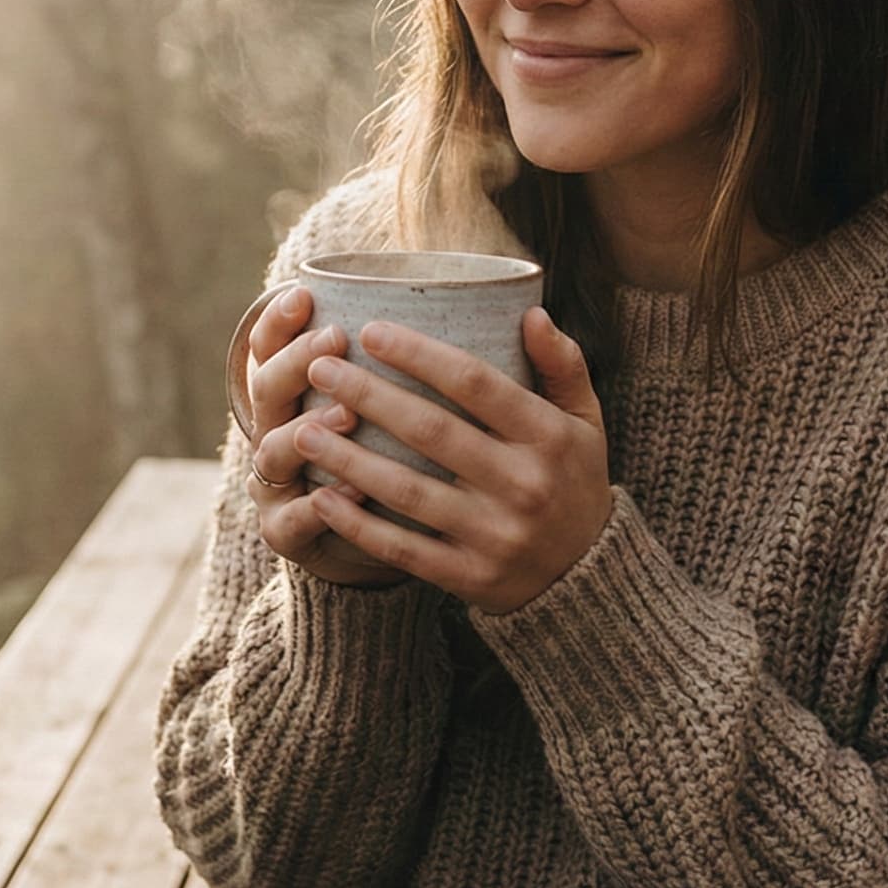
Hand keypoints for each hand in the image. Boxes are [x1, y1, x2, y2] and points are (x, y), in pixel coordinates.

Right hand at [240, 286, 415, 589]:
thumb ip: (445, 362)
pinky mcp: (285, 531)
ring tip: (347, 416)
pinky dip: (319, 506)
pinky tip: (352, 491)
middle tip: (334, 343)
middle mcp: (277, 430)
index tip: (307, 294)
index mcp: (296, 389)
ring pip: (271, 451)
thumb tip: (528, 312)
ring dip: (303, 432)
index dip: (280, 318)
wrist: (370, 538)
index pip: (270, 343)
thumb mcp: (413, 404)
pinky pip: (294, 519)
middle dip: (295, 363)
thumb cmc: (403, 455)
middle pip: (266, 388)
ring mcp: (276, 483)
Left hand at [288, 307, 611, 615]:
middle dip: (369, 396)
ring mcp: (495, 535)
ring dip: (348, 459)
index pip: (476, 384)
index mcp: (550, 437)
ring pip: (408, 492)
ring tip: (300, 431)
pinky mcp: (470, 577)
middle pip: (432, 432)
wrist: (587, 577)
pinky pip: (404, 550)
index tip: (369, 330)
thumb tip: (530, 311)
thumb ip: (563, 365)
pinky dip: (359, 525)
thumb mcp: (585, 421)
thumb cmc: (574, 480)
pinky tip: (321, 496)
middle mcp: (524, 485)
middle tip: (320, 369)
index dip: (419, 355)